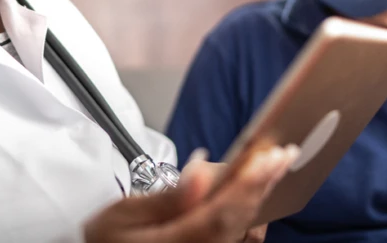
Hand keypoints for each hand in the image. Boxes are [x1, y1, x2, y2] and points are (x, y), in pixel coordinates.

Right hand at [84, 145, 297, 242]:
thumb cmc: (105, 238)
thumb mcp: (121, 214)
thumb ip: (167, 198)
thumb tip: (202, 171)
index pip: (217, 217)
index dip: (246, 187)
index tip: (267, 158)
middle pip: (237, 224)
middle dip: (262, 186)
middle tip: (282, 153)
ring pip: (243, 233)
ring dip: (260, 198)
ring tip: (273, 165)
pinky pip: (236, 238)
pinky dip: (251, 211)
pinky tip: (258, 189)